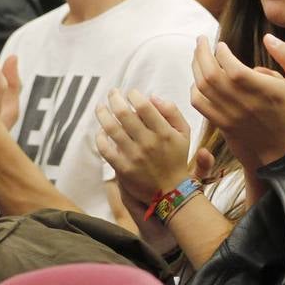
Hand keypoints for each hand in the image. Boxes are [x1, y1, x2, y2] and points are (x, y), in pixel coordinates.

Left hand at [94, 88, 194, 205]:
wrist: (170, 192)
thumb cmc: (176, 158)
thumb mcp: (184, 133)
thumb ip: (172, 112)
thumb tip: (152, 97)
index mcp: (164, 132)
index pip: (144, 106)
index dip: (134, 95)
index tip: (131, 93)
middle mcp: (148, 143)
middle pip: (124, 114)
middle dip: (114, 99)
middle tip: (112, 93)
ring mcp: (134, 156)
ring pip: (111, 128)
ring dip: (102, 113)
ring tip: (100, 107)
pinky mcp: (123, 168)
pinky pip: (105, 149)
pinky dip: (100, 137)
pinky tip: (101, 131)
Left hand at [189, 34, 284, 170]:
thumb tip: (268, 38)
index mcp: (261, 89)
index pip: (230, 66)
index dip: (221, 52)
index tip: (221, 44)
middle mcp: (242, 102)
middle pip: (210, 74)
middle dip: (201, 53)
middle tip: (200, 40)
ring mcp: (230, 116)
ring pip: (202, 88)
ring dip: (196, 69)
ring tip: (197, 56)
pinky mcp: (224, 125)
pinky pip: (201, 106)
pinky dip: (194, 91)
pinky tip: (198, 82)